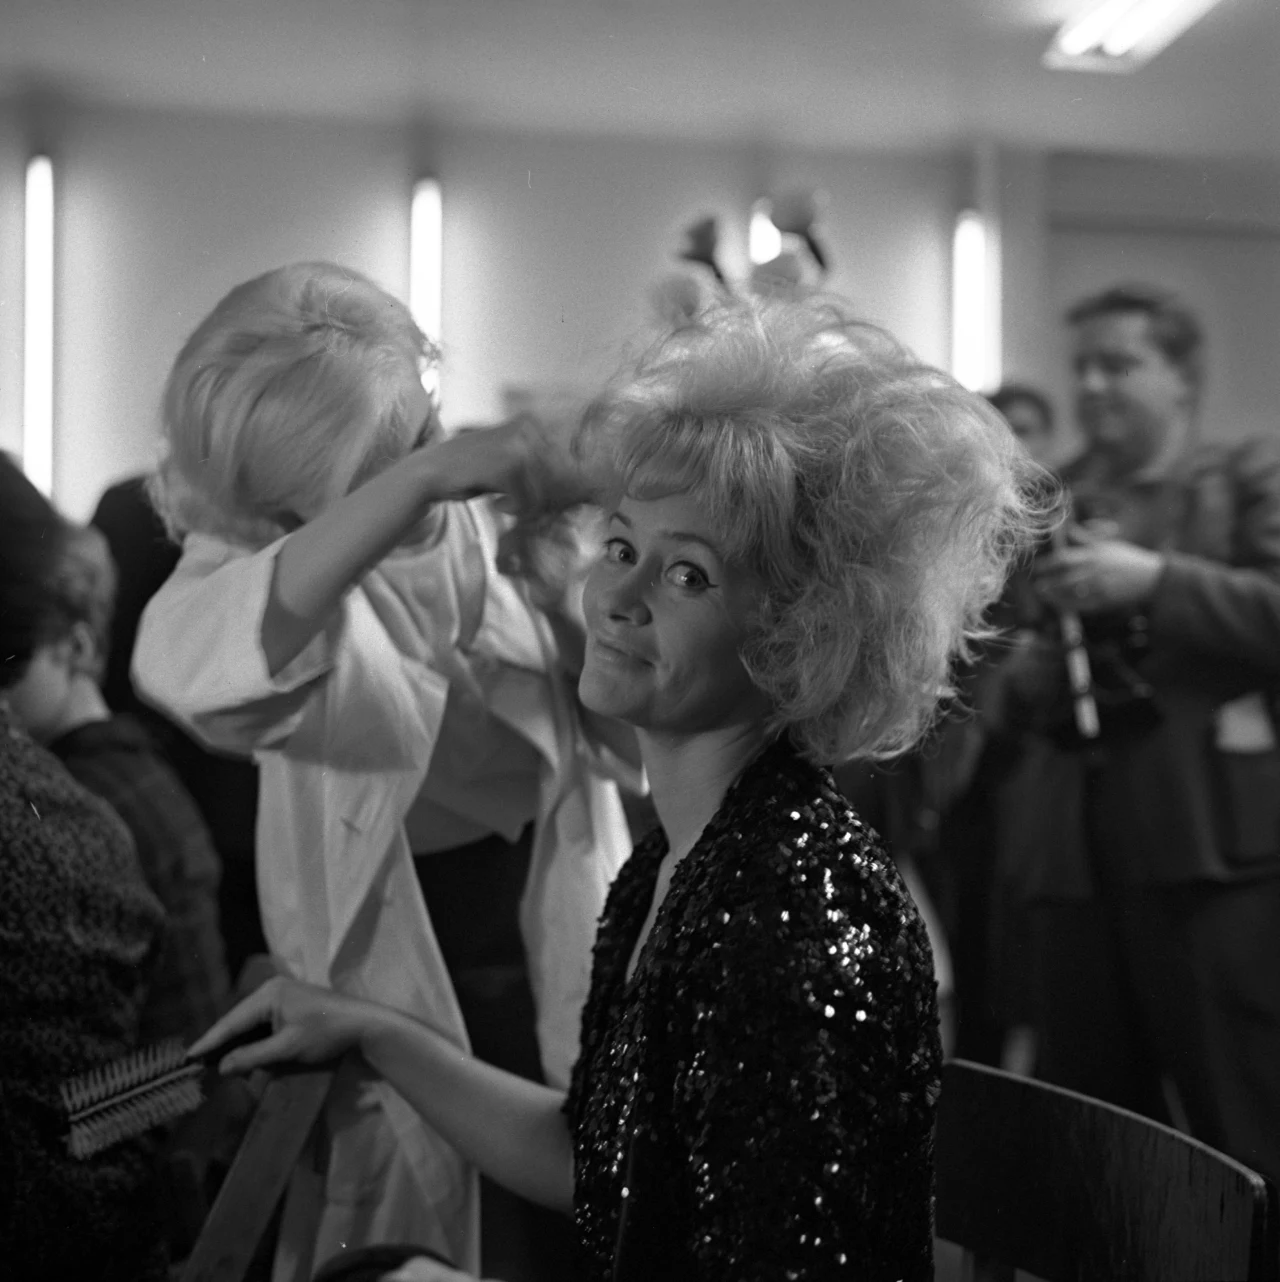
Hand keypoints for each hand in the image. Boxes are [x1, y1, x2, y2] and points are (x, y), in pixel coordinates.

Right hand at [187, 976, 378, 1075]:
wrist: (364, 1025)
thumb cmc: (326, 1033)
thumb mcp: (287, 1049)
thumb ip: (252, 1057)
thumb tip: (221, 1066)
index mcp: (269, 994)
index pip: (231, 1021)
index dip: (209, 1041)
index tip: (187, 1057)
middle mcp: (272, 990)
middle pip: (239, 1023)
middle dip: (224, 1046)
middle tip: (200, 1067)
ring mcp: (283, 997)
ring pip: (252, 1026)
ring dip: (242, 1047)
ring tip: (222, 1067)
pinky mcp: (292, 1008)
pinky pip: (265, 1026)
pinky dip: (258, 1044)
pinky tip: (250, 1060)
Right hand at [425, 414, 593, 517]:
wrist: (433, 471)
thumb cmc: (474, 469)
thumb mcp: (509, 457)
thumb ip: (539, 464)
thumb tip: (585, 487)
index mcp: (531, 423)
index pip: (568, 458)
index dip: (575, 480)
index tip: (577, 493)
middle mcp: (528, 429)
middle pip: (558, 480)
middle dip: (544, 498)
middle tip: (519, 500)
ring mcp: (518, 447)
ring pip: (543, 494)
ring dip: (525, 505)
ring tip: (504, 499)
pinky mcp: (508, 467)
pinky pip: (526, 502)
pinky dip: (513, 508)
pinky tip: (496, 501)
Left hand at [1033, 524, 1163, 614]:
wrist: (1152, 577)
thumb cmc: (1126, 559)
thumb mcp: (1107, 545)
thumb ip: (1084, 538)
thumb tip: (1068, 526)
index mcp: (1094, 554)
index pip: (1064, 558)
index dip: (1047, 564)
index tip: (1037, 568)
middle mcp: (1095, 570)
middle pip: (1065, 577)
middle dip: (1049, 582)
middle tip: (1037, 586)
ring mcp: (1101, 587)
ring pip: (1072, 593)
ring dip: (1055, 595)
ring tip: (1044, 596)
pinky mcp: (1106, 601)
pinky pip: (1083, 606)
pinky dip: (1069, 606)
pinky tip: (1060, 606)